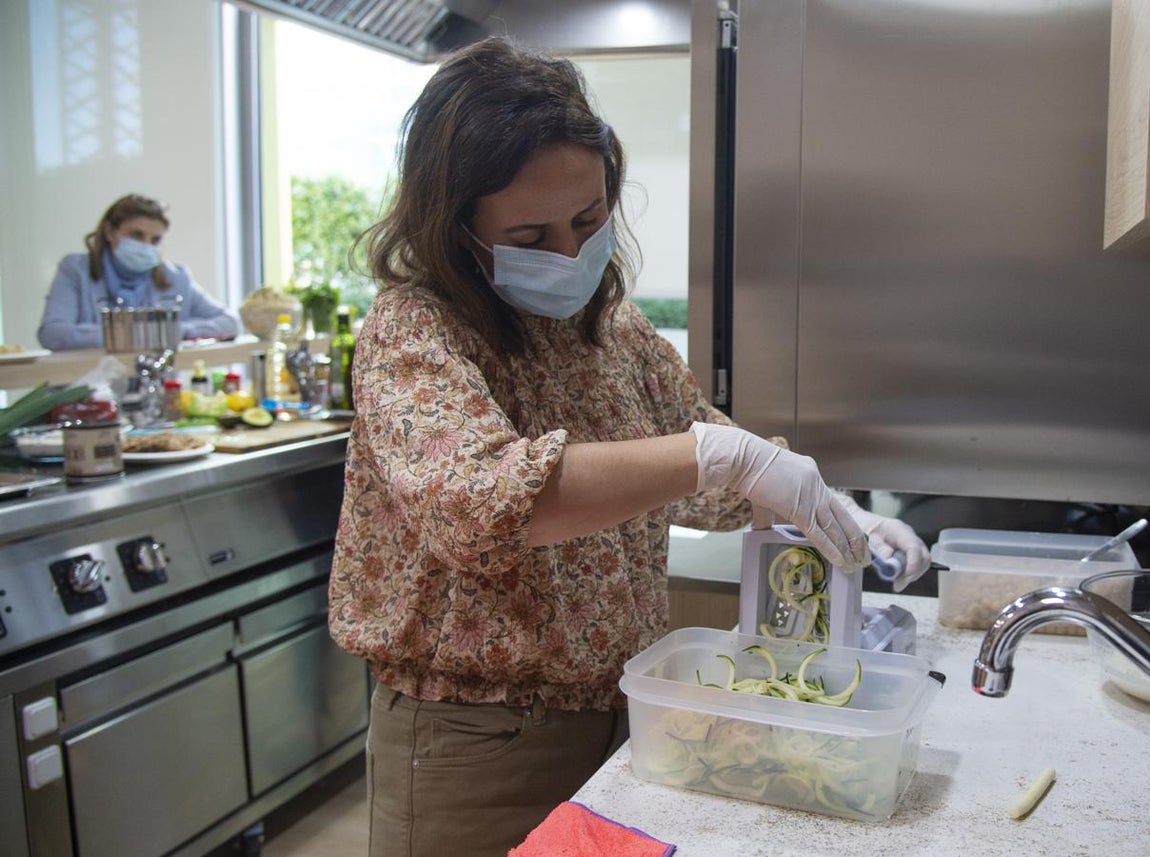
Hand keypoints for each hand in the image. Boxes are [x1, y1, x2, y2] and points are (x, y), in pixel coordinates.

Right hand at [690, 422, 868, 568]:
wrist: (745, 460)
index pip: (833, 504)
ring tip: (855, 563)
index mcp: (811, 476)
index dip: (844, 523)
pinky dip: (831, 549)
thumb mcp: (769, 488)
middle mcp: (816, 485)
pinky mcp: (800, 509)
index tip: (851, 537)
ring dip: (847, 548)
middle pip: (842, 516)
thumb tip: (762, 529)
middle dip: (855, 539)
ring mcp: (810, 497)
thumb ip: (770, 511)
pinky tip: (840, 560)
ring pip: (834, 528)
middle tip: (863, 555)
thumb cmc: (750, 470)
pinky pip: (819, 534)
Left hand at [836, 493, 930, 591]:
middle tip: (899, 584)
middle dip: (914, 573)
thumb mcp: (867, 537)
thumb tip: (888, 558)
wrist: (865, 523)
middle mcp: (909, 536)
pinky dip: (908, 573)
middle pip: (924, 557)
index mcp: (899, 530)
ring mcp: (911, 544)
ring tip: (896, 582)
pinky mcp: (910, 552)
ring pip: (922, 562)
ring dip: (911, 575)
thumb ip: (878, 547)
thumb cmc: (865, 528)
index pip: (914, 547)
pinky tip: (897, 577)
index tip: (904, 577)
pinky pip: (916, 564)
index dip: (912, 564)